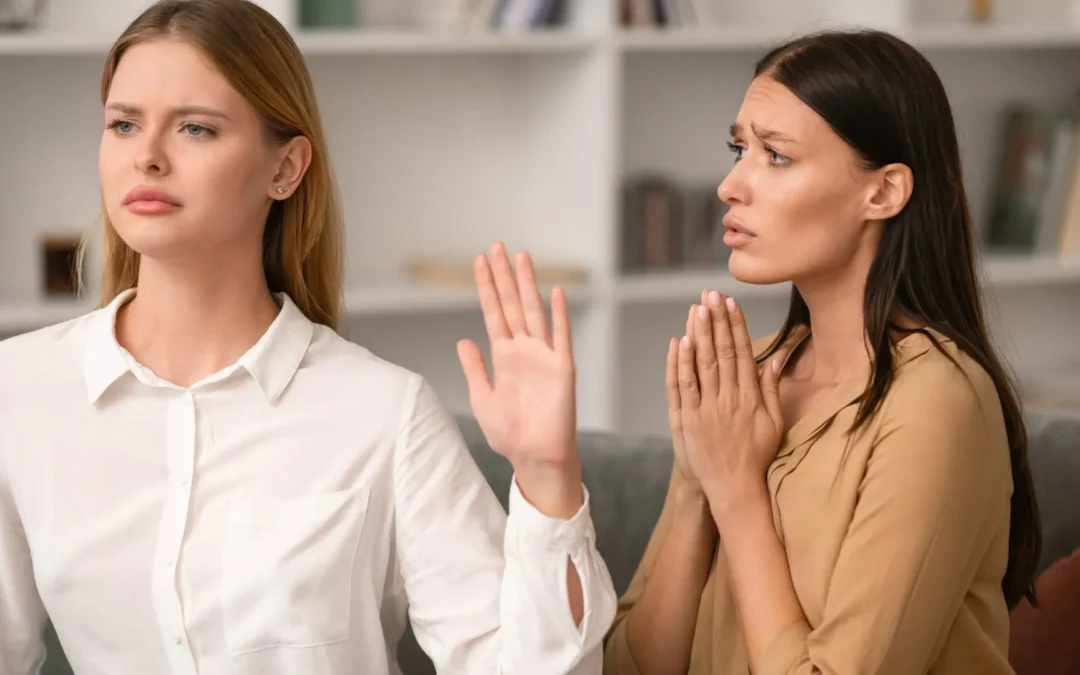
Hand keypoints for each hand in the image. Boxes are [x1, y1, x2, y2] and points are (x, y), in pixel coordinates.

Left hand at [457, 242, 581, 517]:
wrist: (534, 457)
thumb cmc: (509, 433)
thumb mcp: (481, 398)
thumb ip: (474, 368)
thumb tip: (463, 340)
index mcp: (503, 356)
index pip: (492, 312)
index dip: (486, 287)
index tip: (479, 261)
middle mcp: (523, 350)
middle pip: (511, 304)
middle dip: (504, 275)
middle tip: (497, 246)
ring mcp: (543, 356)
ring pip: (533, 311)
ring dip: (527, 284)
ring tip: (521, 256)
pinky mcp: (562, 368)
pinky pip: (560, 336)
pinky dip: (558, 315)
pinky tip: (555, 293)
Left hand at [676, 290, 783, 518]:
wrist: (734, 488)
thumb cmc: (757, 456)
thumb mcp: (774, 423)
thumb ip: (771, 390)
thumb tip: (775, 359)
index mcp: (749, 398)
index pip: (741, 353)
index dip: (735, 325)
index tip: (730, 303)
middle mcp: (727, 400)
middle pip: (719, 352)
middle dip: (715, 321)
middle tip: (710, 295)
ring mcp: (704, 409)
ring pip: (700, 365)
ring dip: (697, 335)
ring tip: (695, 309)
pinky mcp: (686, 420)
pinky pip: (681, 387)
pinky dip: (678, 364)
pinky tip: (678, 343)